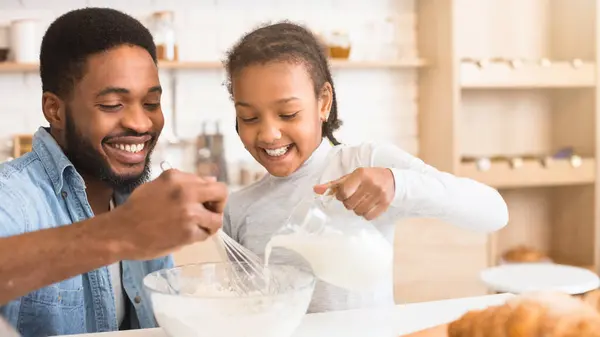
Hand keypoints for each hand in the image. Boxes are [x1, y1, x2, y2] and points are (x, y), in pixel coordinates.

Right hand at [109, 169, 227, 259]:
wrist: (120, 233)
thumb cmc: (137, 209)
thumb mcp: (158, 185)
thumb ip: (184, 182)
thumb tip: (211, 179)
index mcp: (177, 177)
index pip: (210, 181)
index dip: (209, 194)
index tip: (203, 202)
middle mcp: (185, 191)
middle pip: (221, 193)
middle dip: (218, 205)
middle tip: (208, 214)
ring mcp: (188, 212)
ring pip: (217, 219)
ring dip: (209, 225)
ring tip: (196, 228)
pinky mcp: (188, 232)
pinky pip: (205, 235)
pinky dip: (198, 237)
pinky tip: (185, 236)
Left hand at [313, 167, 394, 220]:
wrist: (391, 179)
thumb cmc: (367, 177)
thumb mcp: (350, 177)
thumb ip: (333, 185)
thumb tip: (316, 190)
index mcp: (360, 174)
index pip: (343, 192)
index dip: (341, 196)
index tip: (344, 194)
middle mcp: (371, 183)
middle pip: (349, 204)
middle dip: (349, 202)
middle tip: (354, 196)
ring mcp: (379, 194)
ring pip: (358, 212)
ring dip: (357, 208)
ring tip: (361, 200)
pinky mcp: (385, 203)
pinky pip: (368, 217)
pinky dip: (365, 214)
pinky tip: (368, 206)